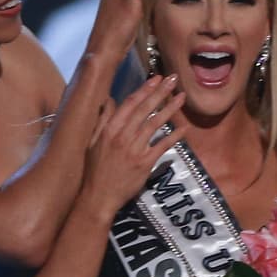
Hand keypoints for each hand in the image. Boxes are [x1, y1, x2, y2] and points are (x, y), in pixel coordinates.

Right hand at [83, 75, 185, 215]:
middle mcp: (122, 136)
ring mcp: (134, 150)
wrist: (97, 196)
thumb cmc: (93, 170)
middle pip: (145, 109)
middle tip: (173, 79)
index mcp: (109, 129)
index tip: (156, 79)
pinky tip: (184, 128)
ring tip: (182, 97)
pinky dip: (174, 136)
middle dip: (161, 92)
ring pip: (155, 124)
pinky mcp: (144, 164)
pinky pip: (162, 146)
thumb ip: (102, 120)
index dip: (144, 90)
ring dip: (170, 109)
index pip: (130, 103)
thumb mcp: (92, 141)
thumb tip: (108, 100)